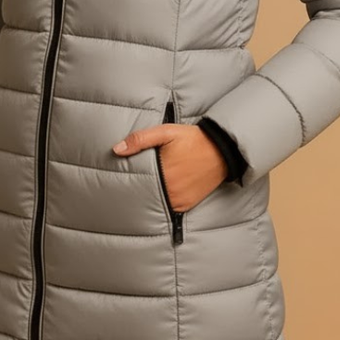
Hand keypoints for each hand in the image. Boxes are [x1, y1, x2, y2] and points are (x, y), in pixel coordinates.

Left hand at [113, 121, 228, 211]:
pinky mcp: (186, 204)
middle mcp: (170, 190)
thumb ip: (140, 140)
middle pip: (145, 194)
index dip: (127, 181)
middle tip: (125, 186)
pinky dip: (163, 201)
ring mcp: (179, 200)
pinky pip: (169, 207)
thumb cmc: (192, 139)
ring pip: (156, 203)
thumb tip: (117, 149)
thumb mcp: (166, 133)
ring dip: (149, 197)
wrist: (222, 149)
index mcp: (162, 174)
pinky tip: (159, 192)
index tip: (118, 179)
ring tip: (143, 188)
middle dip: (137, 189)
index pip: (136, 183)